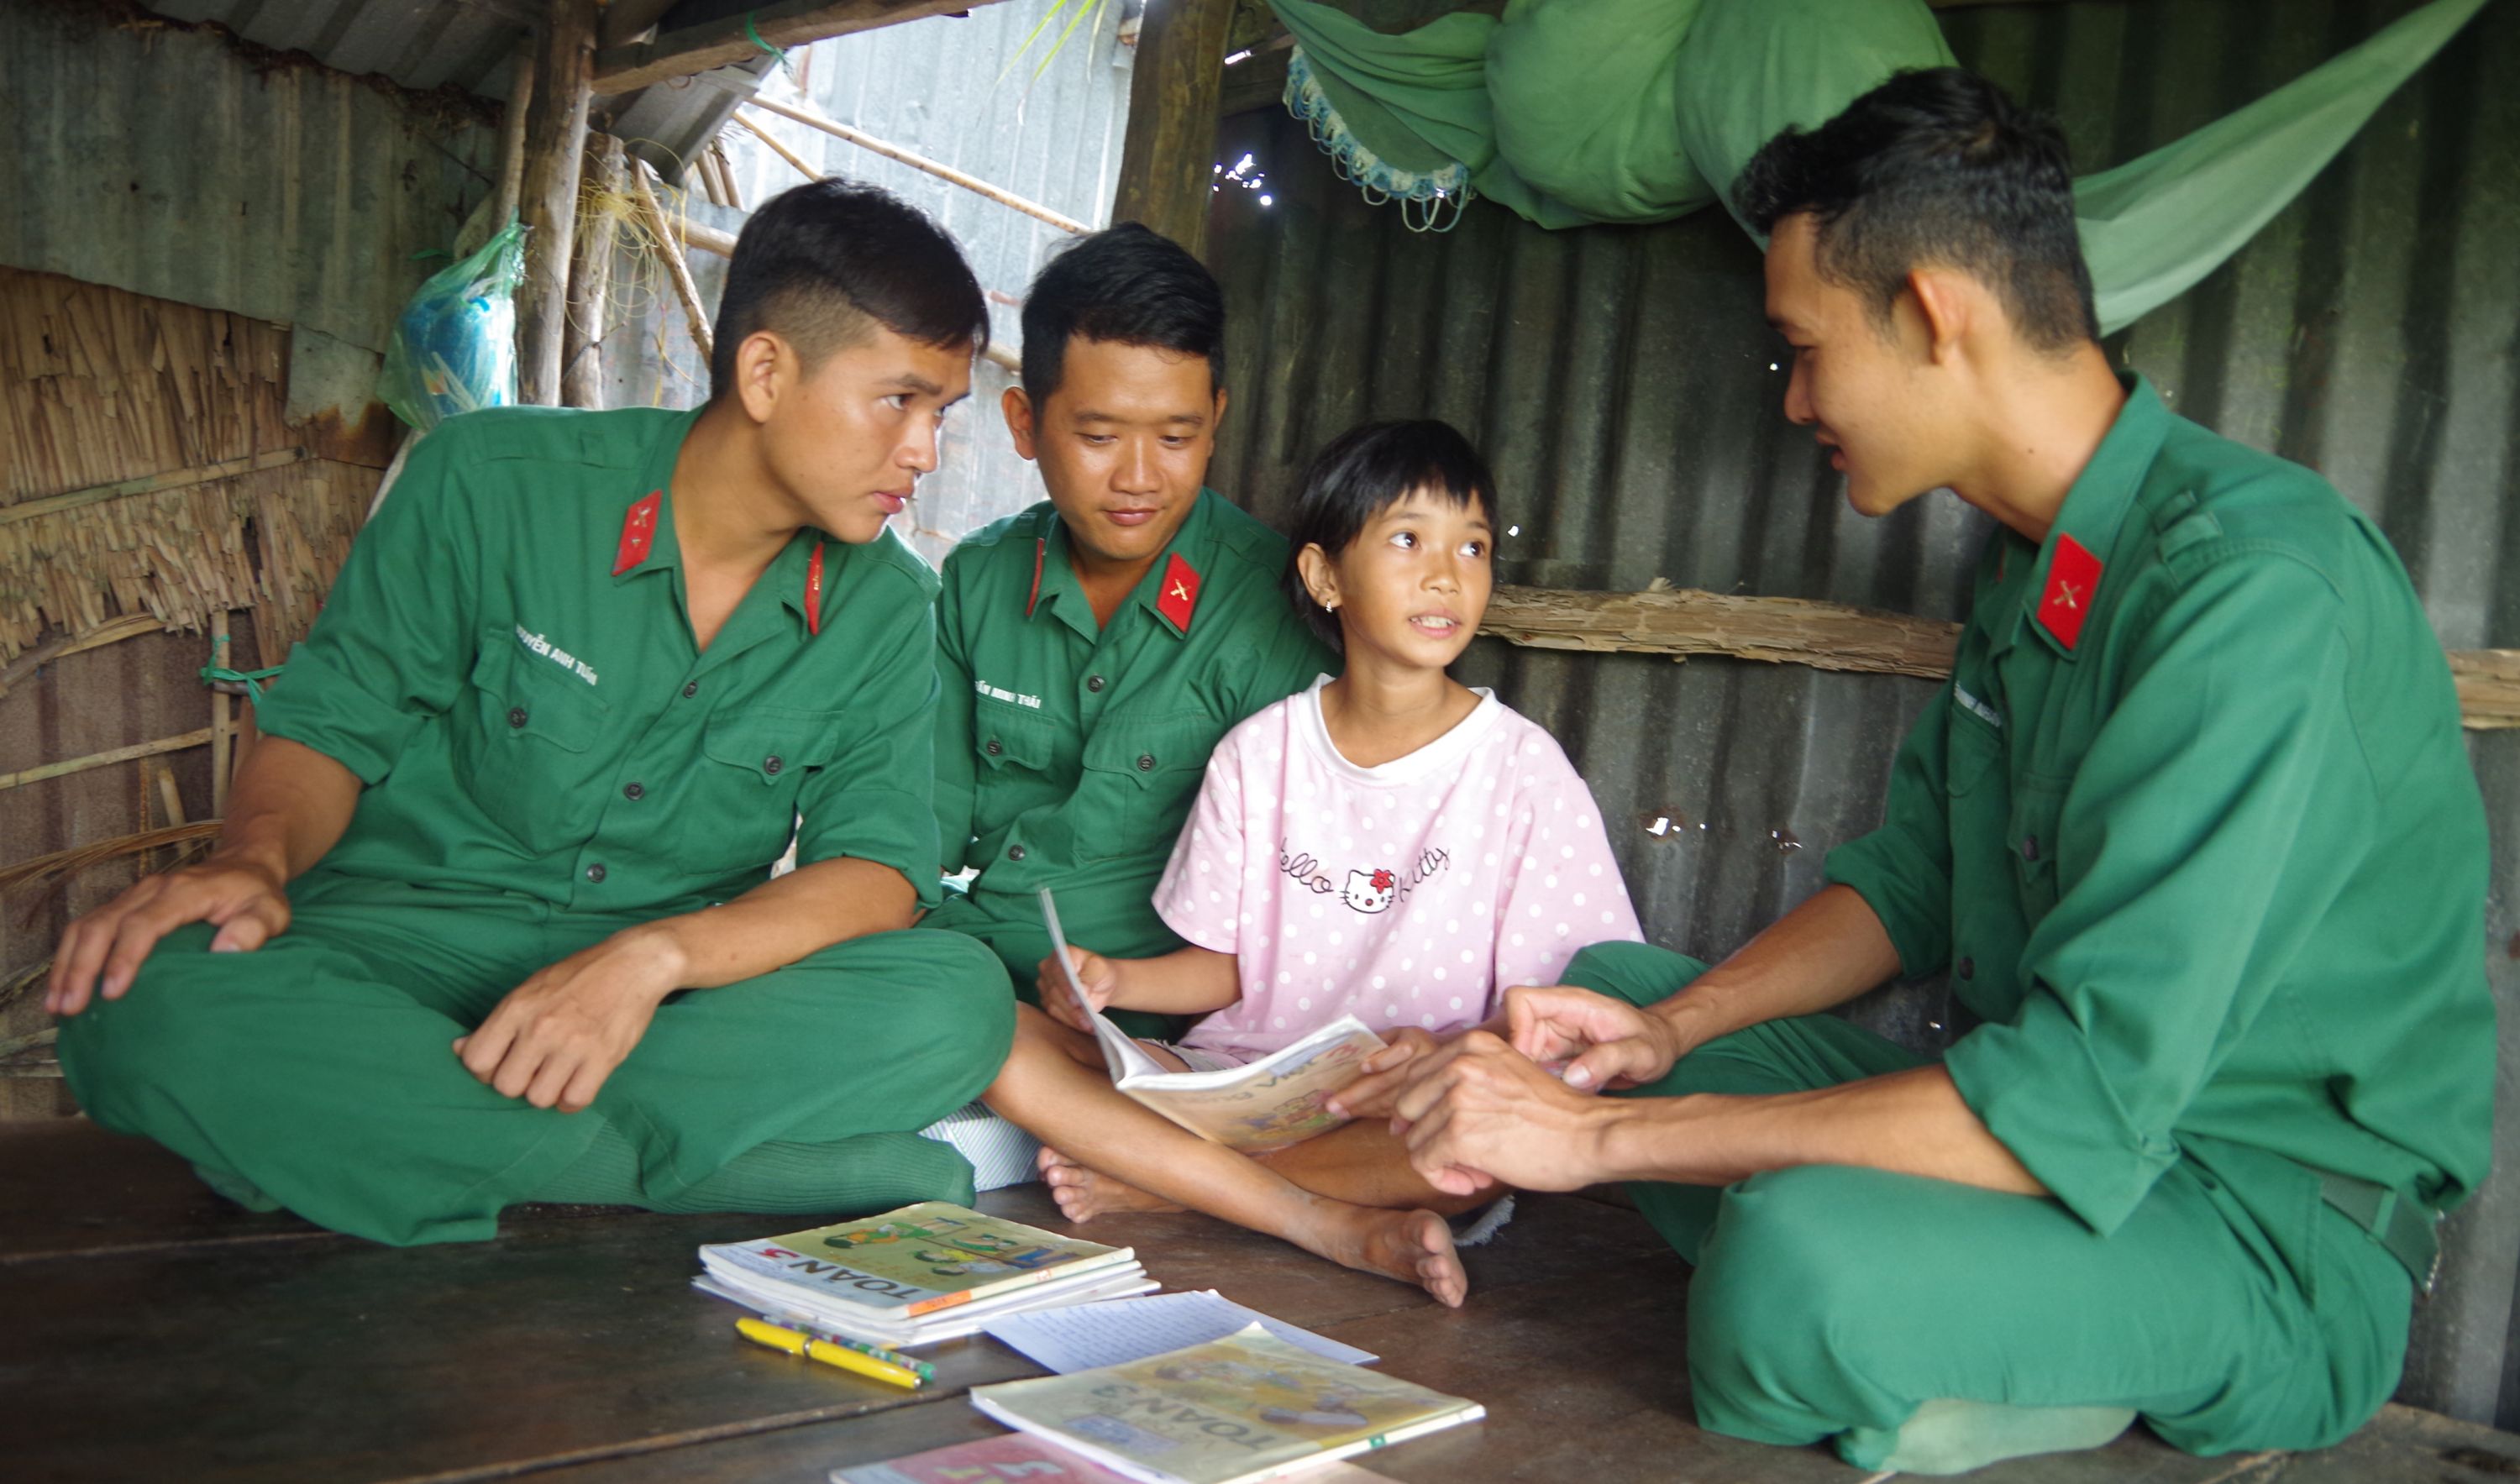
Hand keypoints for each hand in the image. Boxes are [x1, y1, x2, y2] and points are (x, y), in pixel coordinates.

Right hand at [46, 854, 291, 1016]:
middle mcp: (151, 890)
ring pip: (87, 926)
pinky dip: (70, 956)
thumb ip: (254, 929)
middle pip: (102, 925)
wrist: (244, 863)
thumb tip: (225, 951)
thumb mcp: (271, 911)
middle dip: (81, 967)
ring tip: (56, 1004)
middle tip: (70, 1008)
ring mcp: (134, 896)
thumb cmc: (257, 894)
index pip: (143, 924)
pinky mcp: (125, 905)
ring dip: (67, 964)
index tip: (112, 992)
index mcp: (183, 891)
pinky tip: (63, 986)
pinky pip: (88, 927)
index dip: (124, 958)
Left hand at [455, 929, 682, 1111]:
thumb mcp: (529, 989)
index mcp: (517, 1008)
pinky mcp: (603, 1059)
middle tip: (533, 1070)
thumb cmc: (578, 976)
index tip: (501, 1063)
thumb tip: (459, 1048)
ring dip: (545, 1092)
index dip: (484, 1069)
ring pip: (538, 1098)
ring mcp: (572, 1045)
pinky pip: (574, 1101)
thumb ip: (497, 1022)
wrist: (632, 964)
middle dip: (517, 1083)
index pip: (477, 1060)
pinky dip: (571, 1100)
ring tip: (556, 1076)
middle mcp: (540, 1028)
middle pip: (506, 1086)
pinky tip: (574, 1084)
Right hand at [1035, 948, 1119, 1034]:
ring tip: (1088, 1024)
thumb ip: (1089, 977)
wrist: (1100, 984)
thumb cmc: (1100, 972)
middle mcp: (1047, 969)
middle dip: (1070, 1007)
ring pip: (1053, 1005)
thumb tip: (1081, 991)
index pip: (1058, 971)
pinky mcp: (1047, 1001)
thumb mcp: (1100, 969)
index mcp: (1060, 955)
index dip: (1066, 987)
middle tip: (1086, 1017)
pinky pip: (1055, 1014)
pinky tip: (1084, 1025)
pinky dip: (1070, 1021)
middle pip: (1053, 991)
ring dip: (1072, 1017)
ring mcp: (1044, 986)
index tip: (1077, 1001)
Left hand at [1325, 1027, 1439, 1119]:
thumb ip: (1380, 1039)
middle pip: (1387, 1081)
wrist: (1454, 1060)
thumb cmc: (1418, 1044)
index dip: (1381, 1060)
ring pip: (1391, 1100)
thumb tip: (1350, 1048)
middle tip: (1332, 1104)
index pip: (1398, 1051)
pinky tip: (1361, 1116)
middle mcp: (1421, 1064)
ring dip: (1364, 1107)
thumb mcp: (1401, 1033)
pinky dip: (1379, 1115)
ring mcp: (1425, 1086)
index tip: (1362, 1067)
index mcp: (1415, 1041)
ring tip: (1341, 1112)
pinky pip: (1398, 1110)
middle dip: (1357, 1094)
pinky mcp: (1425, 1102)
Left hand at [1387, 1031, 1619, 1196]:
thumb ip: (1464, 1081)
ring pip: (1415, 1140)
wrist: (1591, 1135)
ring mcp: (1457, 1098)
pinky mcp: (1459, 1134)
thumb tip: (1407, 1115)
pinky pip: (1424, 1164)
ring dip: (1443, 1162)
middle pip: (1407, 1107)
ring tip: (1478, 1168)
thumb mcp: (1505, 1075)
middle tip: (1463, 1154)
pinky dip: (1444, 1180)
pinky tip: (1474, 1181)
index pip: (1416, 1076)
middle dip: (1428, 1135)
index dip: (1425, 1110)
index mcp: (1471, 1044)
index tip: (1449, 1130)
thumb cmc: (1554, 1115)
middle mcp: (1460, 1064)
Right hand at [1500, 984, 1683, 1091]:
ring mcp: (1548, 1036)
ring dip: (1512, 1074)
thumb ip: (1610, 1060)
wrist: (1660, 1047)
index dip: (1514, 1028)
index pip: (1520, 1000)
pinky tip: (1536, 1102)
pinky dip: (1521, 1083)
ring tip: (1529, 1099)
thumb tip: (1573, 1078)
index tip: (1526, 1061)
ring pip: (1509, 1050)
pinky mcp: (1548, 1056)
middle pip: (1506, 1027)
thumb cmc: (1653, 1043)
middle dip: (1507, 1058)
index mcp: (1572, 1004)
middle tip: (1522, 1089)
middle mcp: (1554, 1016)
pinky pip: (1522, 1066)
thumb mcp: (1642, 1053)